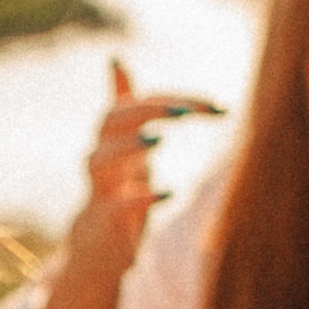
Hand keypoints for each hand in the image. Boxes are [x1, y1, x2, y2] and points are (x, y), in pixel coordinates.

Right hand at [41, 61, 224, 308]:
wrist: (94, 249)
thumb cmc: (117, 191)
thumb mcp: (127, 146)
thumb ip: (126, 106)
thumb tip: (115, 59)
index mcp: (112, 139)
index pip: (133, 105)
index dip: (168, 100)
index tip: (214, 106)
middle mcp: (102, 159)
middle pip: (109, 123)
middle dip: (144, 111)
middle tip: (184, 112)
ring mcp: (100, 191)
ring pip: (100, 160)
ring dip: (129, 147)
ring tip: (160, 140)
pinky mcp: (105, 222)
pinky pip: (117, 206)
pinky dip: (140, 198)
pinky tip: (168, 192)